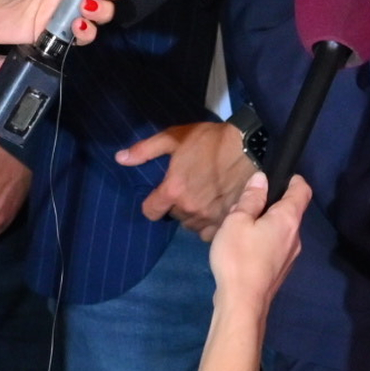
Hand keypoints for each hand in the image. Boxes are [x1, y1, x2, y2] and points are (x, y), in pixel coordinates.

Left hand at [117, 117, 256, 237]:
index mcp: (173, 191)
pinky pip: (211, 232)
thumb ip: (145, 150)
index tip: (162, 195)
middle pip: (175, 216)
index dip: (153, 203)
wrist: (250, 147)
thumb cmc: (210, 140)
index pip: (150, 212)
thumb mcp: (175, 138)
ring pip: (192, 225)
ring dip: (194, 215)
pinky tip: (216, 210)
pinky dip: (210, 224)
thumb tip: (119, 159)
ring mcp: (209, 218)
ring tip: (204, 199)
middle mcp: (189, 209)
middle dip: (178, 205)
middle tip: (190, 188)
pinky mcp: (227, 221)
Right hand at [206, 166, 309, 312]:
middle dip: (270, 203)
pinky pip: (275, 246)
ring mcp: (290, 255)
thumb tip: (262, 179)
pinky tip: (243, 248)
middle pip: (290, 211)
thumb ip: (251, 199)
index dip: (293, 179)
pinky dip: (263, 240)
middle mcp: (296, 236)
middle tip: (244, 206)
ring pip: (281, 230)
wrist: (243, 302)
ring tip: (238, 228)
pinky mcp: (281, 270)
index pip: (303, 190)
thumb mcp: (237, 221)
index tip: (277, 176)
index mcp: (288, 219)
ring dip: (264, 223)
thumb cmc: (239, 257)